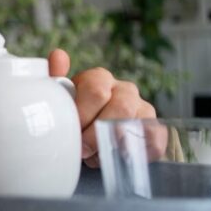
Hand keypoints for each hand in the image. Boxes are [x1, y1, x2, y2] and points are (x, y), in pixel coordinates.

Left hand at [48, 49, 163, 167]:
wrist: (93, 139)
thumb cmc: (74, 116)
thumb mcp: (60, 99)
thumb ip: (55, 79)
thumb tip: (58, 54)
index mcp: (99, 79)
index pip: (96, 90)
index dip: (83, 113)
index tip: (72, 130)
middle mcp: (124, 90)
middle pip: (120, 107)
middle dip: (97, 133)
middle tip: (83, 149)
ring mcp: (142, 108)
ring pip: (136, 122)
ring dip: (114, 143)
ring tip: (97, 155)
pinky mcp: (155, 128)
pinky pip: (154, 136)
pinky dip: (138, 150)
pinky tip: (120, 156)